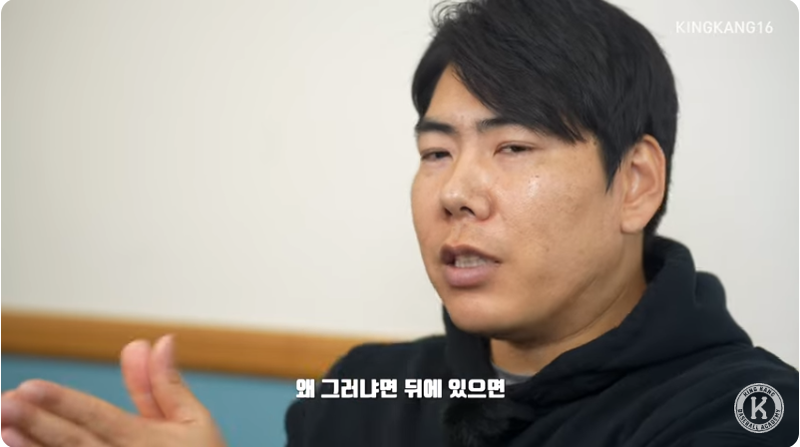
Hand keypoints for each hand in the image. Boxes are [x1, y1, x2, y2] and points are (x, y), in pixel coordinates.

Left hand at [1, 335, 226, 446]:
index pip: (99, 418)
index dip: (65, 403)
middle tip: (6, 404)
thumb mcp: (195, 421)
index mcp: (146, 441)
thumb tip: (159, 341)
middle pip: (74, 442)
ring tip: (5, 427)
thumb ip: (167, 383)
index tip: (31, 387)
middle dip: (38, 423)